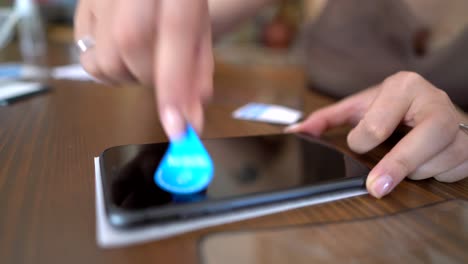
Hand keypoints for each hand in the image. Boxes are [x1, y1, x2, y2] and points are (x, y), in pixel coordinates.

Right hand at [74, 0, 212, 138]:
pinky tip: (120, 51)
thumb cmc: (180, 5)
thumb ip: (197, 75)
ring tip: (141, 59)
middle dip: (147, 77)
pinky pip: (84, 51)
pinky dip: (105, 64)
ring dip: (125, 74)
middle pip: (130, 45)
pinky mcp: (81, 4)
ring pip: (103, 57)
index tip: (177, 128)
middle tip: (159, 75)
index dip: (174, 85)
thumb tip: (190, 120)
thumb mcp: (200, 34)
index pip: (176, 32)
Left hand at [286, 71, 467, 197]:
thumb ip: (327, 119)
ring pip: (435, 162)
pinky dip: (434, 176)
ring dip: (413, 171)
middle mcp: (435, 102)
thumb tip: (295, 133)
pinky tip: (426, 164)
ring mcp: (457, 126)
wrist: (434, 108)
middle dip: (396, 165)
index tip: (358, 145)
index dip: (364, 139)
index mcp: (404, 86)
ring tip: (404, 159)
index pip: (380, 121)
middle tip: (375, 187)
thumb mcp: (360, 107)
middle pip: (423, 138)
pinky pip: (451, 173)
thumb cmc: (392, 109)